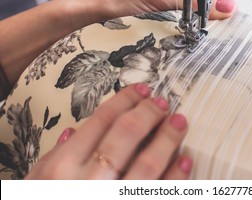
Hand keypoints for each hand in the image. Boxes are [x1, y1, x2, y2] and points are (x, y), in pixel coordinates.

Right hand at [25, 84, 191, 179]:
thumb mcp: (37, 183)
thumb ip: (56, 156)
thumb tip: (76, 130)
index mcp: (63, 167)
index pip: (101, 121)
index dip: (125, 100)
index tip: (140, 90)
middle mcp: (88, 182)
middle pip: (126, 135)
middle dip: (148, 113)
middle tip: (162, 102)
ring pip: (147, 164)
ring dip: (167, 138)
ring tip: (180, 121)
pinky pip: (159, 194)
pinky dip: (176, 177)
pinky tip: (187, 160)